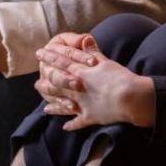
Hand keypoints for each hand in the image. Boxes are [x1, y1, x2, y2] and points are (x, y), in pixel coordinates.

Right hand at [34, 32, 92, 104]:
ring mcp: (47, 82)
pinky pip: (54, 103)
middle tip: (78, 82)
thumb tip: (86, 39)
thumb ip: (84, 43)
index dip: (79, 56)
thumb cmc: (83, 53)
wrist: (87, 68)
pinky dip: (61, 106)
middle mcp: (46, 66)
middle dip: (65, 78)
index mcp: (52, 48)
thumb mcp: (85, 47)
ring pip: (49, 89)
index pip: (64, 52)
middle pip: (52, 73)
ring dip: (61, 94)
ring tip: (74, 100)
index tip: (94, 62)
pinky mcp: (53, 96)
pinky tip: (73, 108)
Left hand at [35, 35, 155, 130]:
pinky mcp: (90, 116)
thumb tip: (84, 39)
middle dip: (46, 84)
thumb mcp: (106, 62)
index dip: (49, 57)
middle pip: (57, 85)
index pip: (61, 63)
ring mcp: (82, 104)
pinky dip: (72, 124)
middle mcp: (77, 89)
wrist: (130, 97)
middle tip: (36, 84)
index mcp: (81, 73)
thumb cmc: (119, 77)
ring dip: (55, 106)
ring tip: (45, 109)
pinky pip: (78, 122)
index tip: (39, 54)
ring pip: (64, 104)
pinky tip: (66, 127)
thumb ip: (93, 51)